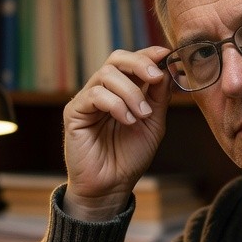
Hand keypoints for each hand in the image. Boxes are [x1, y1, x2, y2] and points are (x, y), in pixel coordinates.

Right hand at [63, 45, 171, 221]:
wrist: (111, 187)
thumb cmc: (130, 157)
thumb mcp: (153, 124)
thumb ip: (158, 97)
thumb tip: (167, 69)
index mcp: (122, 91)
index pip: (131, 62)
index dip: (148, 54)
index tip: (166, 54)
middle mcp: (103, 91)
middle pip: (116, 59)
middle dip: (139, 63)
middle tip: (155, 77)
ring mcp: (87, 100)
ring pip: (107, 75)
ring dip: (131, 93)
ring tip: (142, 116)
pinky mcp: (74, 112)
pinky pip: (94, 95)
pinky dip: (116, 104)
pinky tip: (127, 121)